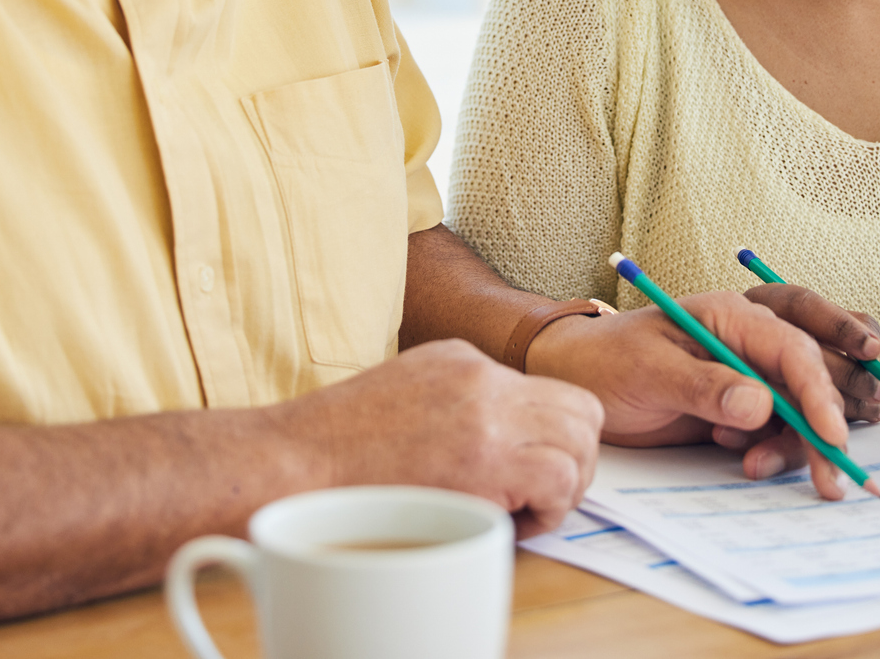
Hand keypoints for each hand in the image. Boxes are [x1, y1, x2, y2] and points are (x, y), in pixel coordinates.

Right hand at [282, 338, 603, 536]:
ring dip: (563, 484)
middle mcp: (483, 377)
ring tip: (522, 509)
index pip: (547, 390)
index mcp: (462, 359)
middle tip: (541, 492)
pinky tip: (507, 520)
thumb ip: (454, 402)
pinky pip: (561, 479)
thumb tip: (491, 438)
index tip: (524, 469)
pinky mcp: (487, 457)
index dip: (548, 436)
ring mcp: (488, 413)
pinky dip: (548, 510)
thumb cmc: (334, 446)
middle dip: (574, 456)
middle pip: (582, 408)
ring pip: (581, 441)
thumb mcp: (402, 392)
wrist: (296, 461)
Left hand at [527, 290, 858, 499]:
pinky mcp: (739, 411)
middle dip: (821, 431)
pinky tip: (743, 461)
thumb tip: (761, 406)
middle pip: (807, 384)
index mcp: (731, 317)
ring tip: (753, 467)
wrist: (577, 381)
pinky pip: (775, 434)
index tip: (830, 436)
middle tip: (828, 479)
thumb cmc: (606, 362)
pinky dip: (771, 453)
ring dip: (792, 447)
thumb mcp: (648, 371)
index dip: (818, 393)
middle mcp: (748, 345)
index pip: (791, 350)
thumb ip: (704, 387)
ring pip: (797, 415)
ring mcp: (746, 379)